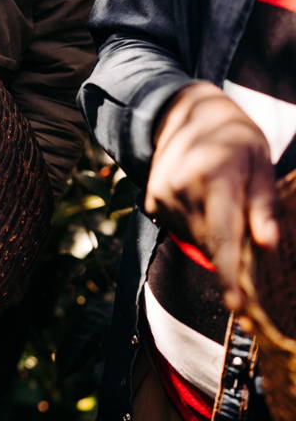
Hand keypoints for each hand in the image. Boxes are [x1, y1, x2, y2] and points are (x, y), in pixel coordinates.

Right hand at [144, 82, 278, 309]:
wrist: (186, 114)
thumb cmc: (235, 139)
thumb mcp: (260, 163)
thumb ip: (263, 205)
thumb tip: (268, 245)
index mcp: (215, 178)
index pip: (224, 236)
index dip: (230, 274)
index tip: (236, 306)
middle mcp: (182, 189)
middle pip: (212, 242)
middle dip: (233, 246)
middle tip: (242, 214)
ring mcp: (161, 197)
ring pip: (196, 238)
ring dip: (214, 232)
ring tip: (219, 195)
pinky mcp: (151, 203)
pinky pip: (181, 230)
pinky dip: (197, 225)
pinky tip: (201, 198)